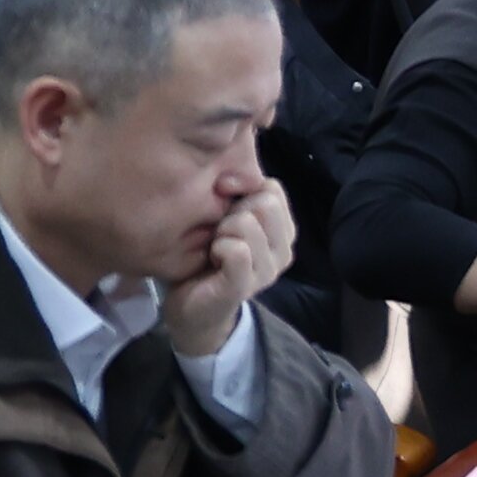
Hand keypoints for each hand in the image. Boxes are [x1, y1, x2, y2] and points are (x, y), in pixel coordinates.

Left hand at [158, 175, 293, 355]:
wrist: (191, 306)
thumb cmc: (209, 256)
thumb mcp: (230, 219)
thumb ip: (242, 196)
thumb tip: (234, 171)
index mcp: (284, 231)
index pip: (272, 189)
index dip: (242, 192)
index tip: (226, 210)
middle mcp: (283, 251)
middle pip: (263, 202)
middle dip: (232, 211)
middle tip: (218, 232)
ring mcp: (267, 272)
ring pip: (247, 224)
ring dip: (220, 232)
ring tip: (213, 247)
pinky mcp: (244, 286)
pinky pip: (237, 251)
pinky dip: (219, 249)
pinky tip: (211, 260)